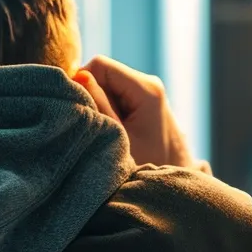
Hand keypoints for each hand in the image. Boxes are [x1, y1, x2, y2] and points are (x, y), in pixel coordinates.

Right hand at [78, 56, 196, 169]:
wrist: (172, 186)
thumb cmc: (147, 165)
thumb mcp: (117, 137)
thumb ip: (99, 105)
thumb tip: (79, 76)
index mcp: (147, 89)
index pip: (100, 65)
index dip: (82, 83)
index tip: (80, 111)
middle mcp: (149, 84)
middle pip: (103, 74)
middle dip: (91, 96)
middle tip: (95, 126)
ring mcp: (147, 92)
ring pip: (106, 86)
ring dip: (98, 106)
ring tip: (105, 132)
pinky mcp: (143, 102)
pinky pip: (114, 96)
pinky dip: (107, 111)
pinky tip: (113, 131)